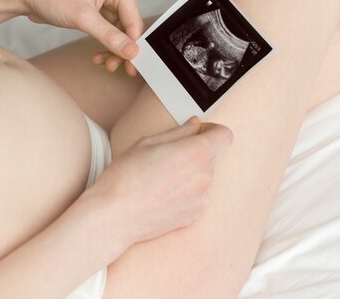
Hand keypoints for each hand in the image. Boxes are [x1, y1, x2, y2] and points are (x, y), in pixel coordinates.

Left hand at [24, 0, 143, 75]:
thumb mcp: (83, 18)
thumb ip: (109, 36)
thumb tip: (131, 52)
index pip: (134, 21)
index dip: (134, 45)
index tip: (131, 65)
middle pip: (129, 29)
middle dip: (122, 50)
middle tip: (114, 67)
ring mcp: (107, 4)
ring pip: (119, 34)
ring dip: (113, 51)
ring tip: (104, 64)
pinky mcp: (97, 13)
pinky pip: (108, 34)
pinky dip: (104, 46)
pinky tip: (97, 57)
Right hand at [86, 117, 232, 249]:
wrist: (116, 215)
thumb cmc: (126, 176)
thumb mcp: (148, 143)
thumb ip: (179, 132)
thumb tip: (195, 124)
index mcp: (196, 152)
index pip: (224, 135)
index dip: (212, 131)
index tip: (198, 133)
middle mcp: (205, 175)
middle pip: (210, 157)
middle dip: (194, 153)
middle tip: (165, 158)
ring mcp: (202, 198)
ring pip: (202, 177)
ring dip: (189, 174)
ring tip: (160, 180)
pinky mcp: (195, 215)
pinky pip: (196, 197)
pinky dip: (184, 194)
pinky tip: (161, 196)